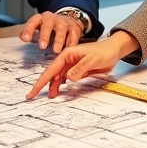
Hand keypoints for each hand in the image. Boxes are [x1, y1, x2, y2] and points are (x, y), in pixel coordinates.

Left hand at [19, 11, 84, 52]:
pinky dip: (71, 43)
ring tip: (56, 51)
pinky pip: (73, 35)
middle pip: (47, 25)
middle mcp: (52, 19)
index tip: (26, 39)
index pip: (33, 21)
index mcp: (41, 18)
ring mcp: (64, 23)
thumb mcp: (38, 28)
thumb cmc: (50, 28)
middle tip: (42, 47)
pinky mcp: (74, 28)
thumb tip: (23, 37)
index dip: (29, 29)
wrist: (68, 20)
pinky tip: (69, 50)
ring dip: (59, 40)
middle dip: (45, 36)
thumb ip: (29, 32)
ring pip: (61, 30)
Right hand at [25, 31, 139, 99]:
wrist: (113, 50)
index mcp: (67, 55)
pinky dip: (61, 85)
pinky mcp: (77, 70)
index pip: (50, 70)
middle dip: (43, 85)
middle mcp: (67, 60)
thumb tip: (68, 78)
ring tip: (51, 96)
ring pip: (58, 78)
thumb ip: (80, 68)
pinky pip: (66, 79)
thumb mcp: (92, 60)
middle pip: (52, 74)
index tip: (32, 92)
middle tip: (34, 96)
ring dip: (53, 86)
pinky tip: (59, 90)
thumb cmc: (103, 51)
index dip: (40, 82)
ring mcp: (71, 65)